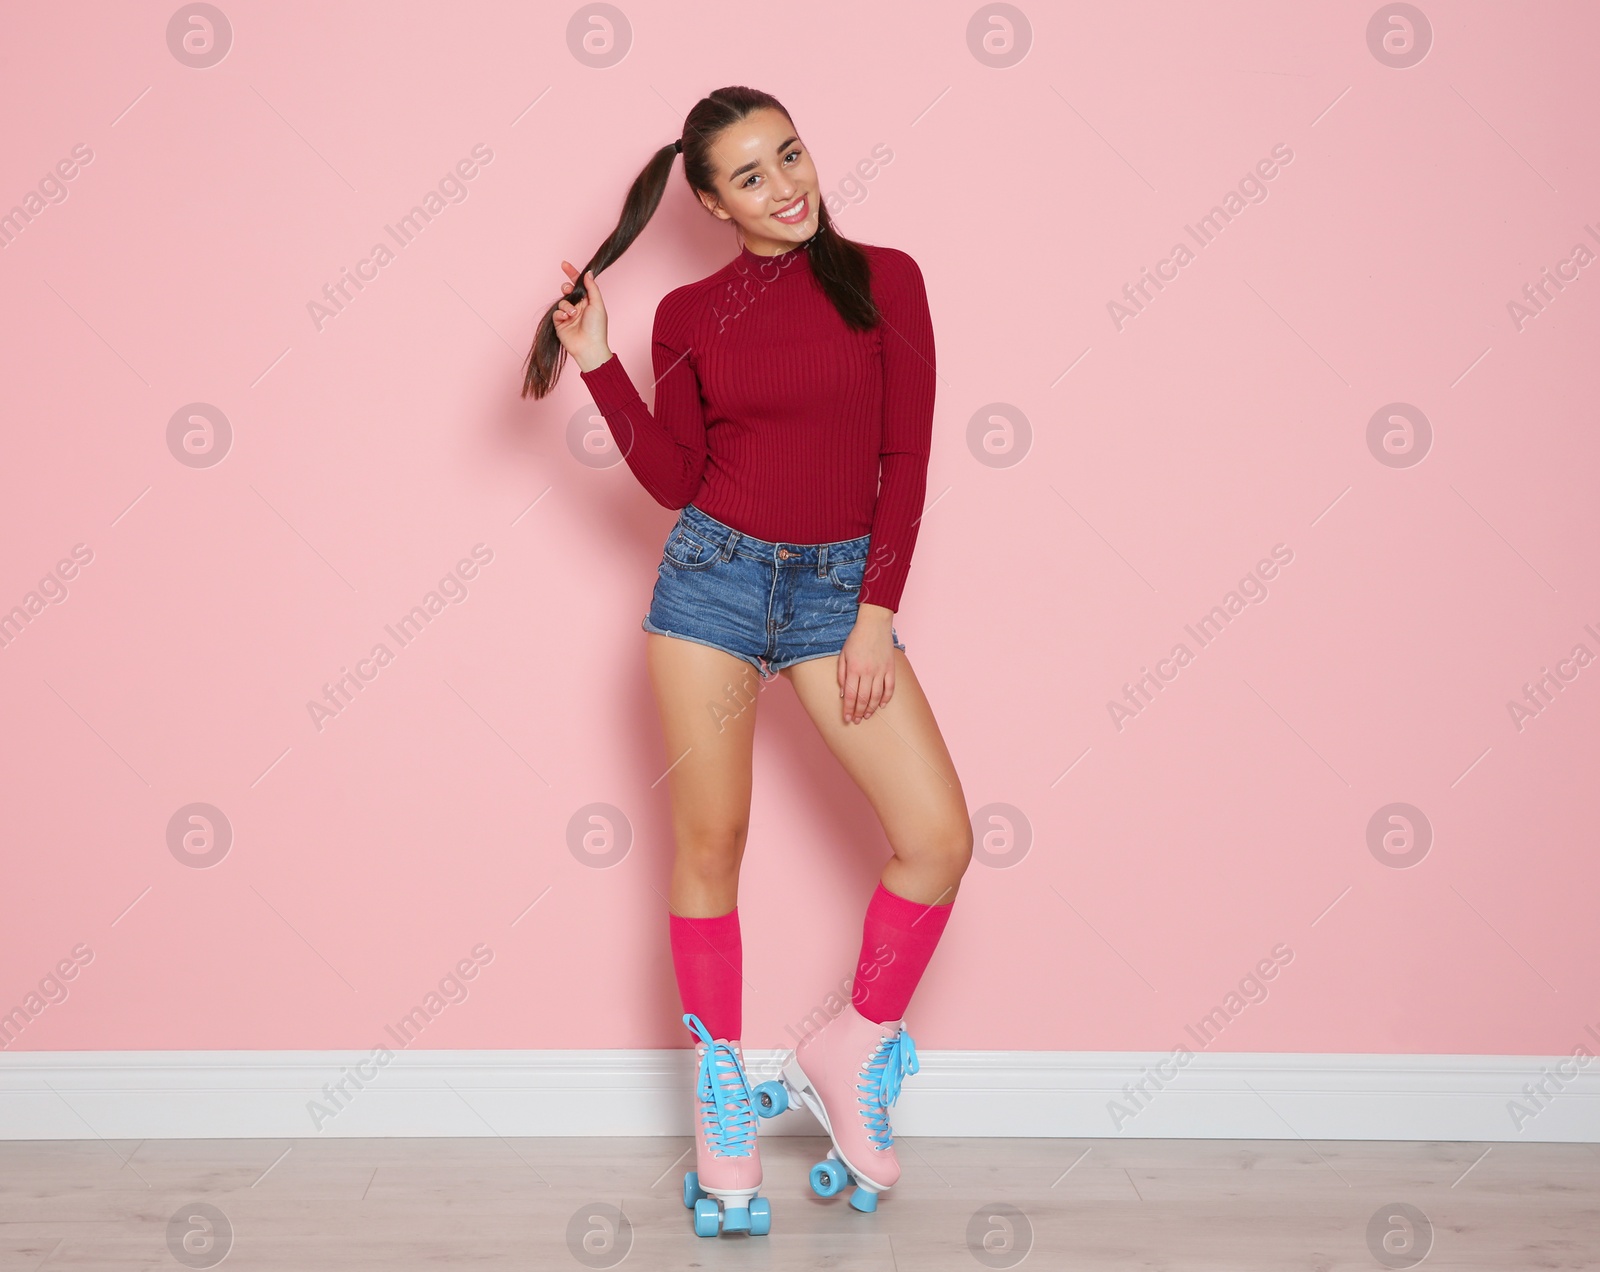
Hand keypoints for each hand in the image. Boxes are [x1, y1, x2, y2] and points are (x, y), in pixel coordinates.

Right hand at [551, 259, 611, 370]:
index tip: (564, 264)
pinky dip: (561, 313)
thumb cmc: (597, 328)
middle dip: (566, 288)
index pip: (579, 284)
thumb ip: (592, 288)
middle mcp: (578, 307)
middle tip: (568, 290)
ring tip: (572, 314)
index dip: (572, 273)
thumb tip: (588, 273)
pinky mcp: (560, 323)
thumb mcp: (597, 304)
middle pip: (568, 290)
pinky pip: (557, 312)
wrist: (589, 347)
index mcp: (588, 302)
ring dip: (566, 305)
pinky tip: (566, 319)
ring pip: (562, 301)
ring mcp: (568, 315)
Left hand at [837, 605, 895, 723]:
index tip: (847, 718)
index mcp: (854, 669)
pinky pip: (890, 688)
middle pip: (863, 698)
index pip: (851, 695)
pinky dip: (886, 698)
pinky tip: (881, 705)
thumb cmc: (856, 638)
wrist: (874, 624)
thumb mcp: (843, 654)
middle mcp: (868, 672)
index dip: (848, 709)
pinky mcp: (891, 668)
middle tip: (856, 721)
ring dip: (871, 708)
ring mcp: (881, 670)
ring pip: (876, 696)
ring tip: (866, 716)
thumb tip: (843, 693)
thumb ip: (842, 674)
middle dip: (859, 712)